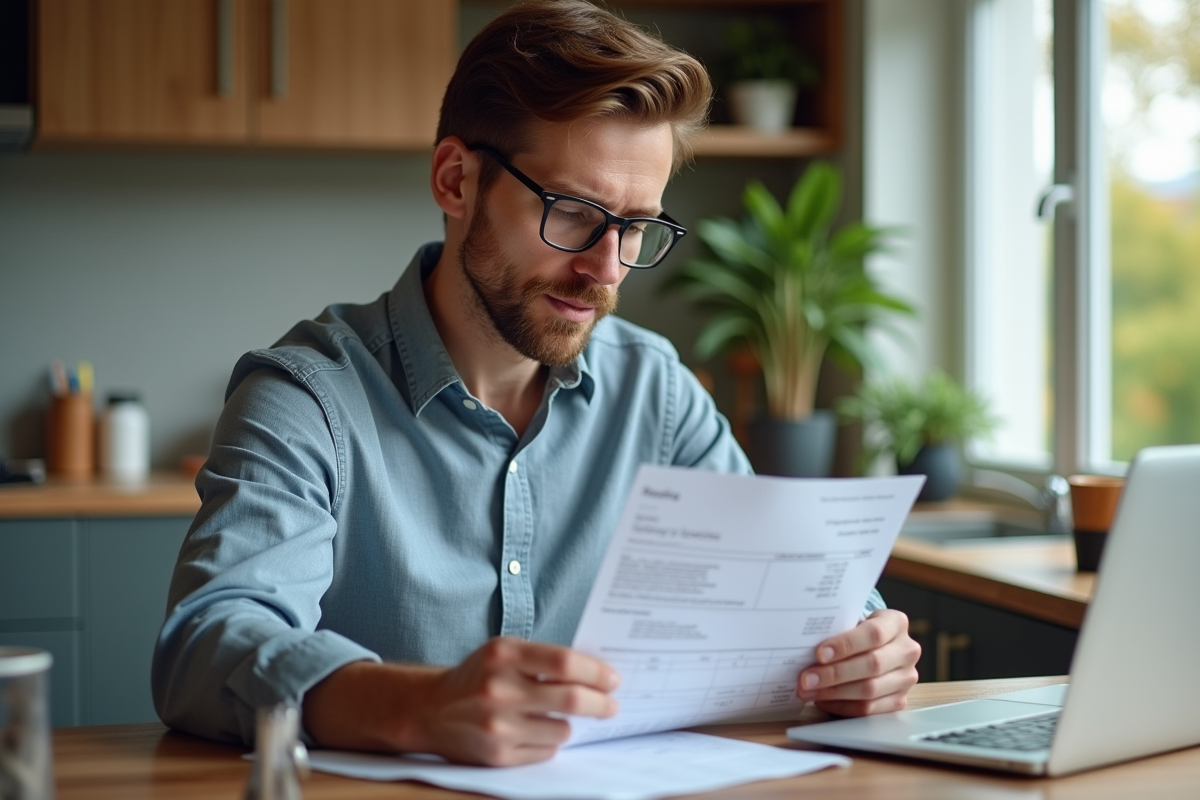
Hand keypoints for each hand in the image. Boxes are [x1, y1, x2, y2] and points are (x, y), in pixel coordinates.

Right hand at [303, 637, 619, 766]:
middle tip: (612, 705)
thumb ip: (543, 658)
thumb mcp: (504, 652)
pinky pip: (545, 751)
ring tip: (558, 717)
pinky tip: (534, 731)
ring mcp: (498, 725)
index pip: (564, 662)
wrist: (429, 709)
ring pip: (562, 729)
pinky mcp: (497, 755)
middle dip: (600, 703)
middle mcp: (499, 689)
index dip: (596, 672)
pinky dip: (549, 741)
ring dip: (570, 724)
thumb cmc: (477, 675)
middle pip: (570, 699)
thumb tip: (596, 673)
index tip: (613, 679)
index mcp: (504, 655)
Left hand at [796, 609, 919, 716]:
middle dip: (834, 674)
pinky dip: (842, 706)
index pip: (874, 634)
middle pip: (872, 665)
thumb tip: (802, 644)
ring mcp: (906, 678)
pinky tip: (822, 700)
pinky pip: (869, 710)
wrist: (877, 645)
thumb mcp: (851, 621)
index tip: (820, 653)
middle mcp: (907, 650)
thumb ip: (837, 629)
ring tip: (809, 691)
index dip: (846, 645)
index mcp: (896, 623)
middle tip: (806, 679)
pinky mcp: (899, 700)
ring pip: (870, 690)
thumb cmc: (857, 630)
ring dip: (834, 693)